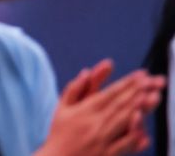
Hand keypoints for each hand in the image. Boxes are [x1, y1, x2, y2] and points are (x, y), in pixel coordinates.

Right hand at [40, 61, 162, 155]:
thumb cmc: (60, 134)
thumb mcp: (62, 108)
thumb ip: (75, 88)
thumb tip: (86, 71)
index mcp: (85, 109)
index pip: (111, 92)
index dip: (128, 82)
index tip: (143, 74)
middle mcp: (95, 122)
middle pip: (121, 104)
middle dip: (140, 91)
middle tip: (157, 81)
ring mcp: (102, 139)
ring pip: (124, 120)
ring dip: (141, 108)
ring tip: (155, 96)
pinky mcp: (107, 155)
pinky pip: (123, 145)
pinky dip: (133, 137)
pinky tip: (144, 130)